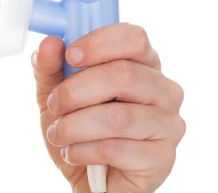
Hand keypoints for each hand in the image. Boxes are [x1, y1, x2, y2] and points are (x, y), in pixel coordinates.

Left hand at [32, 24, 184, 192]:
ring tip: (59, 134)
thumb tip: (49, 43)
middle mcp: (163, 90)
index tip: (70, 55)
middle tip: (54, 104)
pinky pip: (116, 149)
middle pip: (125, 74)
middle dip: (76, 90)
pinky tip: (74, 153)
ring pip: (118, 116)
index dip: (100, 43)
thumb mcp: (54, 92)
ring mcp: (168, 124)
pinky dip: (83, 151)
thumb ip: (49, 66)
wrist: (88, 180)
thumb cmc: (78, 129)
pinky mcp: (163, 158)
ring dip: (75, 126)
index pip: (134, 37)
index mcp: (142, 64)